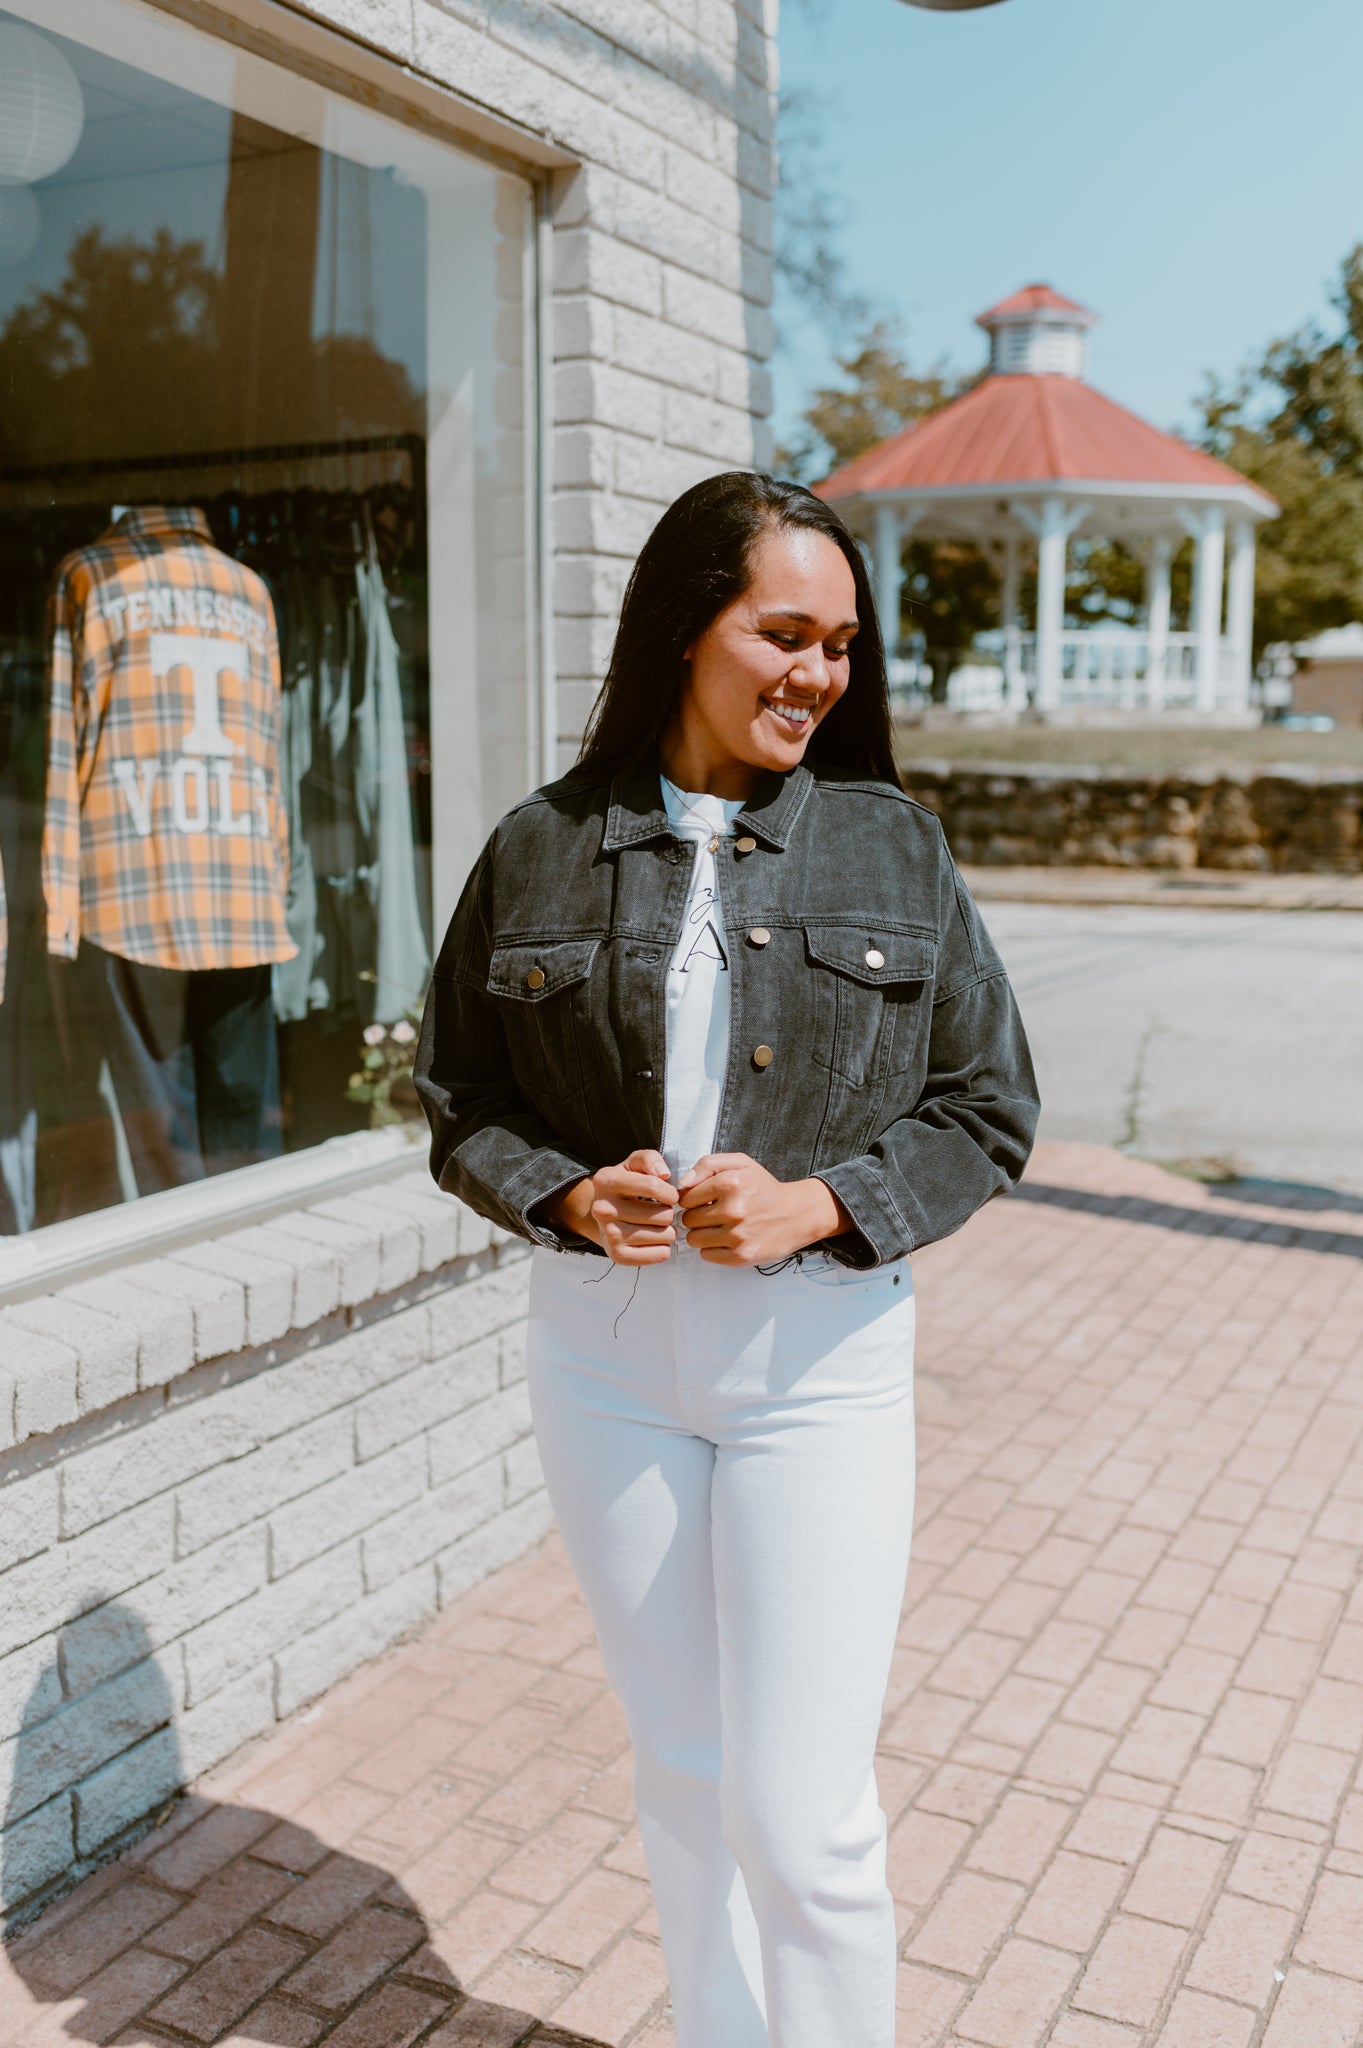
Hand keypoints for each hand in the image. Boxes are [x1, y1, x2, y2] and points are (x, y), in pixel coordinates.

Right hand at [547, 1149, 677, 1264]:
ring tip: (657, 1225)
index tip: (670, 1195)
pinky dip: (664, 1248)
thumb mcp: (634, 1164)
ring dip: (668, 1230)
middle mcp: (603, 1209)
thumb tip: (664, 1174)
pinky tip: (654, 1240)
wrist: (604, 1214)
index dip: (671, 1192)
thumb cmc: (626, 1184)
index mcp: (606, 1181)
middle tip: (660, 1212)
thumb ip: (650, 1159)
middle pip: (663, 1214)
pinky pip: (661, 1254)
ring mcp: (609, 1235)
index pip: (654, 1186)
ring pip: (665, 1235)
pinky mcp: (618, 1255)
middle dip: (669, 1212)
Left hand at [676, 1153, 850, 1265]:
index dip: (693, 1198)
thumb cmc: (764, 1188)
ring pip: (694, 1239)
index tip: (706, 1199)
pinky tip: (728, 1239)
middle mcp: (733, 1210)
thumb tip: (681, 1185)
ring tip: (720, 1227)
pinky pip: (706, 1255)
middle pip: (688, 1219)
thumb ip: (707, 1164)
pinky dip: (713, 1249)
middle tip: (715, 1213)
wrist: (798, 1214)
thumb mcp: (740, 1163)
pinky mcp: (741, 1256)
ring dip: (703, 1234)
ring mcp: (737, 1235)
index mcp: (730, 1183)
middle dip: (697, 1216)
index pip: (685, 1197)